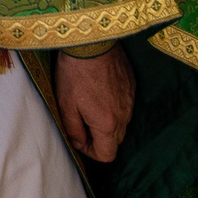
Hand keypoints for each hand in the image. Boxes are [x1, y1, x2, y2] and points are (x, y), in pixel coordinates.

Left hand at [54, 47, 136, 161]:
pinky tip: (99, 90)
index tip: (78, 139)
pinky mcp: (132, 86)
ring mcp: (131, 100)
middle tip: (80, 122)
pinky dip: (113, 105)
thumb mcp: (65, 104)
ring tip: (88, 104)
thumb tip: (78, 142)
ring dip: (106, 121)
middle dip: (98, 138)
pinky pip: (125, 105)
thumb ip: (73, 129)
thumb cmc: (75, 73)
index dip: (90, 152)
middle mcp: (124, 116)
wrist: (92, 41)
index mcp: (107, 124)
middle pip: (115, 140)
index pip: (107, 155)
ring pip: (121, 123)